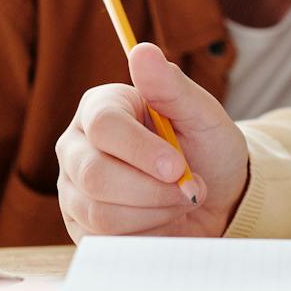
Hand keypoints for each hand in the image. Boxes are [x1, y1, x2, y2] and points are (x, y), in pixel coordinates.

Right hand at [56, 42, 248, 240]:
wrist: (217, 200)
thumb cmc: (207, 150)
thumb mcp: (202, 115)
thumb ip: (171, 86)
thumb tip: (142, 50)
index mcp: (100, 108)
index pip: (103, 126)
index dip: (141, 150)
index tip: (177, 166)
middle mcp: (77, 147)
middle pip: (94, 173)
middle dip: (152, 188)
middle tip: (189, 188)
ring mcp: (73, 190)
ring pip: (100, 211)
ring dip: (155, 211)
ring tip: (181, 199)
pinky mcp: (80, 228)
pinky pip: (104, 240)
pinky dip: (146, 232)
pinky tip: (163, 218)